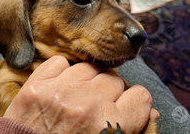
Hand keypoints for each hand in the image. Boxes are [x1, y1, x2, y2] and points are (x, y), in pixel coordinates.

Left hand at [4, 55, 158, 133]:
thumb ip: (131, 130)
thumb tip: (153, 113)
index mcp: (110, 125)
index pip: (140, 96)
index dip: (133, 104)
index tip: (122, 110)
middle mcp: (87, 104)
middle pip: (114, 80)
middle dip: (107, 94)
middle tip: (93, 110)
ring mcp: (60, 92)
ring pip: (89, 69)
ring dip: (85, 82)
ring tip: (75, 100)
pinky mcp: (36, 86)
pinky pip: (60, 62)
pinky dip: (61, 73)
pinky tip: (58, 90)